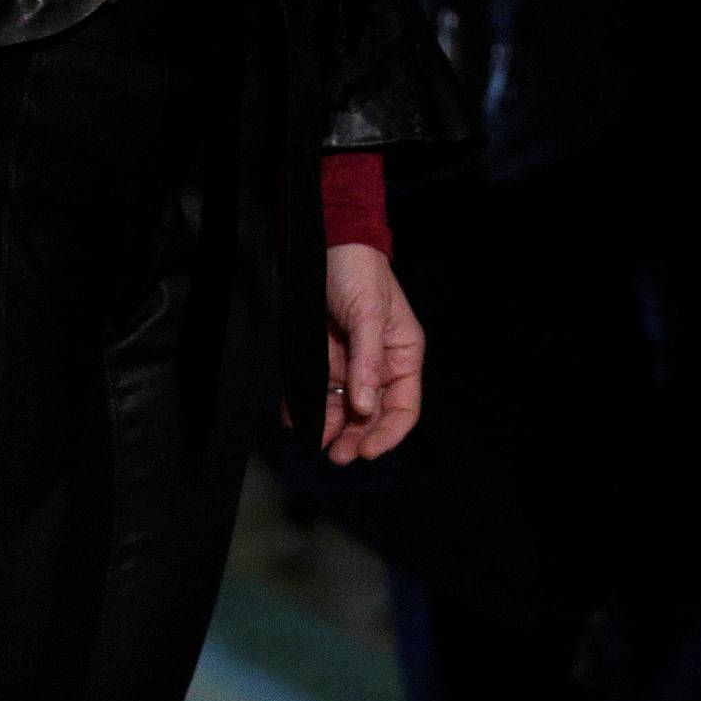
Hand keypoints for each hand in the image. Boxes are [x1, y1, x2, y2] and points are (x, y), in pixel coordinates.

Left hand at [323, 243, 424, 461]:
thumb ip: (367, 362)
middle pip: (373, 415)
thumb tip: (366, 408)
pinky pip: (318, 393)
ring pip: (344, 410)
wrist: (329, 246)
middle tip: (337, 454)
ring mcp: (351, 365)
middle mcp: (378, 366)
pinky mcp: (326, 360)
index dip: (389, 433)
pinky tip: (295, 419)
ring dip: (331, 429)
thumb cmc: (360, 274)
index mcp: (402, 355)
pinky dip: (307, 409)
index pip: (404, 407)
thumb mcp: (368, 315)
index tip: (367, 450)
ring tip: (315, 440)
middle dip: (357, 437)